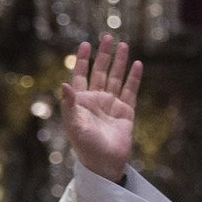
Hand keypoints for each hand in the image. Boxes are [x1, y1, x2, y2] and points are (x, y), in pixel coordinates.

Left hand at [61, 33, 141, 181]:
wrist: (105, 163)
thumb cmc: (86, 146)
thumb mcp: (74, 125)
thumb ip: (69, 104)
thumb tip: (63, 83)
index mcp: (81, 101)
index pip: (81, 75)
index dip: (83, 60)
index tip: (86, 44)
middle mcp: (96, 100)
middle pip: (100, 72)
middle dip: (104, 55)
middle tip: (107, 37)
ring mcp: (112, 105)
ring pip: (116, 78)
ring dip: (120, 62)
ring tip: (124, 45)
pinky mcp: (126, 111)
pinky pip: (130, 91)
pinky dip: (134, 78)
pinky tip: (137, 65)